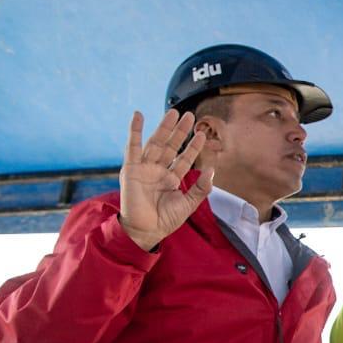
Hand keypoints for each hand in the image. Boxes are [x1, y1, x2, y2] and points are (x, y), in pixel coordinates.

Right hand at [119, 109, 213, 251]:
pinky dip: (134, 130)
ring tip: (174, 112)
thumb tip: (212, 170)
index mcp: (171, 179)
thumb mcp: (188, 203)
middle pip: (171, 146)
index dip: (193, 147)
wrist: (146, 230)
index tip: (202, 134)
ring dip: (164, 127)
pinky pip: (132, 147)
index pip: (184, 158)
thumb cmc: (166, 220)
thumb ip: (201, 188)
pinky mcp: (130, 169)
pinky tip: (138, 115)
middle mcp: (158, 171)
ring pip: (156, 143)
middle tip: (189, 115)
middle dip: (180, 131)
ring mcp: (144, 168)